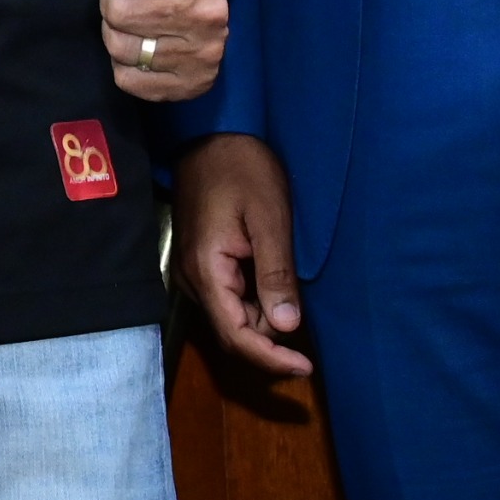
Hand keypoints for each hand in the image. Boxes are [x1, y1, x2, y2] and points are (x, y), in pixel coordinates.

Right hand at [174, 134, 309, 376]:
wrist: (212, 132)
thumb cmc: (244, 170)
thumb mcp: (269, 219)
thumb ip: (276, 274)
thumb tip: (286, 328)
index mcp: (207, 270)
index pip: (236, 336)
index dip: (270, 359)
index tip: (305, 368)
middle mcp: (192, 279)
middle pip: (230, 332)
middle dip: (268, 346)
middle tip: (307, 349)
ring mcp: (192, 269)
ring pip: (228, 317)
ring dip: (262, 325)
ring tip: (294, 310)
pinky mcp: (199, 260)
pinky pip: (226, 298)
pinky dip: (252, 305)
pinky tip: (275, 293)